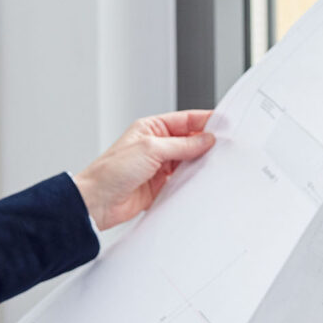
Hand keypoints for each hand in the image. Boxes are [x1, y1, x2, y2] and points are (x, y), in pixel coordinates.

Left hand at [72, 110, 214, 229]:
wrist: (97, 202)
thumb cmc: (111, 171)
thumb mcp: (150, 149)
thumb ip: (180, 145)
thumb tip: (204, 140)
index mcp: (151, 128)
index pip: (185, 120)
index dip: (205, 121)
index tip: (224, 124)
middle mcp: (156, 145)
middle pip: (189, 140)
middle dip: (206, 143)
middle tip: (225, 146)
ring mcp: (159, 166)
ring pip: (189, 161)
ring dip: (201, 163)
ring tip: (216, 163)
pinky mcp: (161, 186)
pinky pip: (184, 180)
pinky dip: (194, 180)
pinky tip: (202, 180)